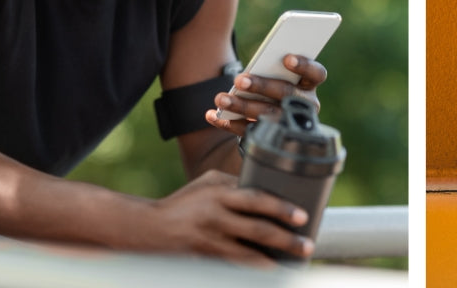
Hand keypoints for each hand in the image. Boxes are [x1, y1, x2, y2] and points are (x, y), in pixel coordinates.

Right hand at [145, 170, 312, 264]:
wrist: (150, 228)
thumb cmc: (185, 202)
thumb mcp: (208, 184)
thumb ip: (235, 184)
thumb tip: (267, 190)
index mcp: (219, 194)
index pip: (256, 199)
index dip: (280, 208)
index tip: (302, 216)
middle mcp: (215, 217)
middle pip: (257, 231)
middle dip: (286, 240)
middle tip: (307, 246)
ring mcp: (209, 241)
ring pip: (247, 257)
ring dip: (272, 263)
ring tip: (292, 267)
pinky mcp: (204, 260)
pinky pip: (233, 267)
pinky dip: (251, 271)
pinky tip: (267, 273)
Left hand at [205, 54, 326, 135]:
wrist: (265, 123)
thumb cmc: (269, 87)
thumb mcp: (273, 76)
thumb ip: (269, 70)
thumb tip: (249, 71)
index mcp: (308, 85)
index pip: (316, 74)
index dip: (305, 66)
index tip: (286, 58)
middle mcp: (304, 106)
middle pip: (286, 94)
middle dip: (261, 86)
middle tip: (239, 80)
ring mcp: (288, 124)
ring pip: (267, 115)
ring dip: (241, 106)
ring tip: (220, 99)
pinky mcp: (270, 139)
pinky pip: (249, 132)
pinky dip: (228, 123)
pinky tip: (212, 115)